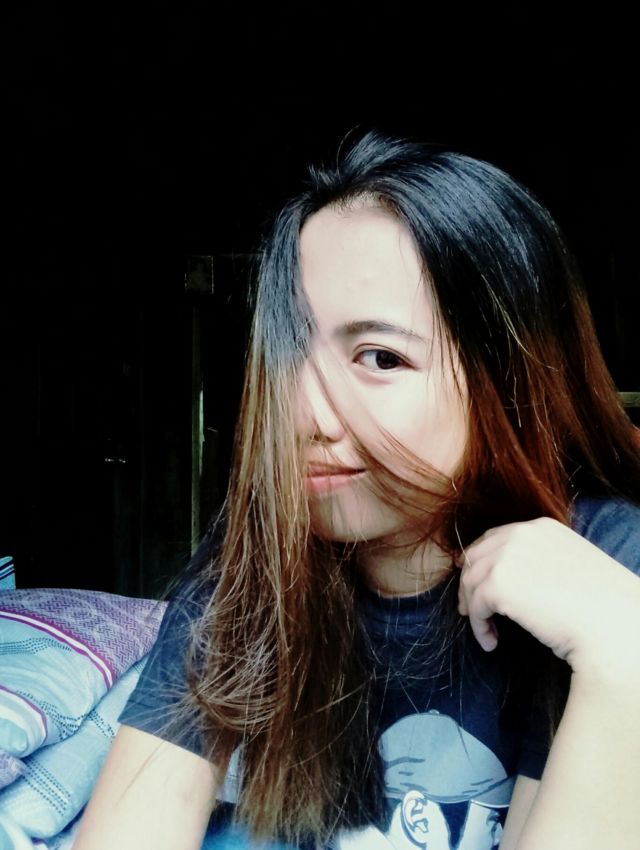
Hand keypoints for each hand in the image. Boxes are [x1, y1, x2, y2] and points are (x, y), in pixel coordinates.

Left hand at [457, 517, 639, 679]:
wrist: (613, 626)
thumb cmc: (603, 606)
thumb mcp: (571, 567)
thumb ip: (541, 562)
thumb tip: (517, 580)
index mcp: (542, 527)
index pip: (497, 538)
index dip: (482, 561)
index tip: (477, 581)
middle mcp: (521, 534)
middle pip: (476, 556)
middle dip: (470, 582)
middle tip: (470, 609)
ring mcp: (507, 556)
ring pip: (471, 581)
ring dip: (474, 608)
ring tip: (487, 632)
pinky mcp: (497, 584)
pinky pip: (475, 606)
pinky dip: (478, 626)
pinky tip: (491, 642)